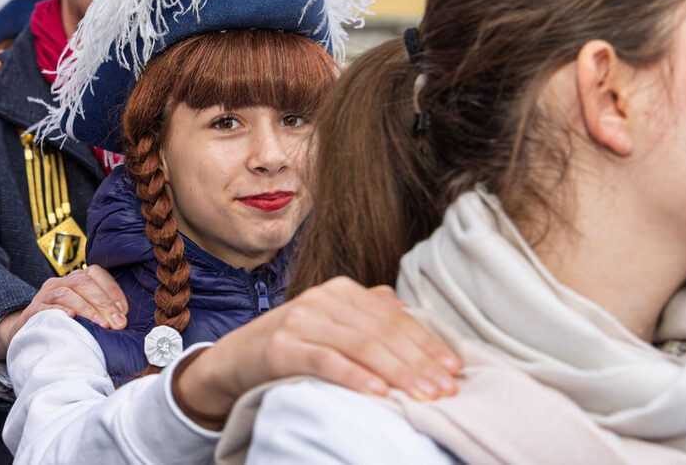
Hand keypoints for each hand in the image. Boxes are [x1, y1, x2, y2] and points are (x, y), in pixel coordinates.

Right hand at [0, 265, 128, 360]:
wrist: (29, 333)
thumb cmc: (64, 322)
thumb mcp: (83, 311)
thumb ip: (100, 310)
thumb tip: (123, 319)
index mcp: (75, 279)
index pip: (95, 273)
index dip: (111, 289)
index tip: (124, 310)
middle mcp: (60, 282)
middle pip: (82, 282)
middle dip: (104, 303)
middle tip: (118, 323)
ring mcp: (44, 295)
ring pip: (66, 293)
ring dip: (87, 309)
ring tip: (101, 325)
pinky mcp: (32, 310)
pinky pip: (45, 307)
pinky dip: (59, 311)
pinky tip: (72, 318)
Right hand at [173, 276, 461, 428]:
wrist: (232, 362)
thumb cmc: (290, 346)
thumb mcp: (330, 324)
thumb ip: (365, 311)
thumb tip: (404, 305)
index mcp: (341, 290)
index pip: (394, 317)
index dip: (427, 342)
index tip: (454, 369)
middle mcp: (323, 298)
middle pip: (382, 331)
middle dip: (418, 362)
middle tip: (445, 390)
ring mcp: (301, 319)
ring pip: (360, 345)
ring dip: (396, 372)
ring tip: (421, 395)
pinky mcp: (282, 346)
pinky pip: (326, 360)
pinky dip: (354, 376)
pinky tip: (378, 392)